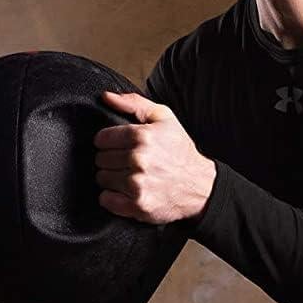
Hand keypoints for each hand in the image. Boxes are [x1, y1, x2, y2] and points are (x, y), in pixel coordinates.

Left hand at [94, 91, 215, 224]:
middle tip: (129, 163)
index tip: (119, 147)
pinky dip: (112, 197)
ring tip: (131, 177)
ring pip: (102, 178)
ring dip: (112, 178)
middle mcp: (139, 160)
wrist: (201, 186)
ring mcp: (138, 184)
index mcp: (142, 136)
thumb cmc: (181, 153)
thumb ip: (133, 103)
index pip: (102, 139)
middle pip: (101, 159)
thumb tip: (107, 97)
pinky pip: (106, 200)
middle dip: (112, 160)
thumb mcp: (164, 118)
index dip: (109, 142)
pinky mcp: (138, 205)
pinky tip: (128, 192)